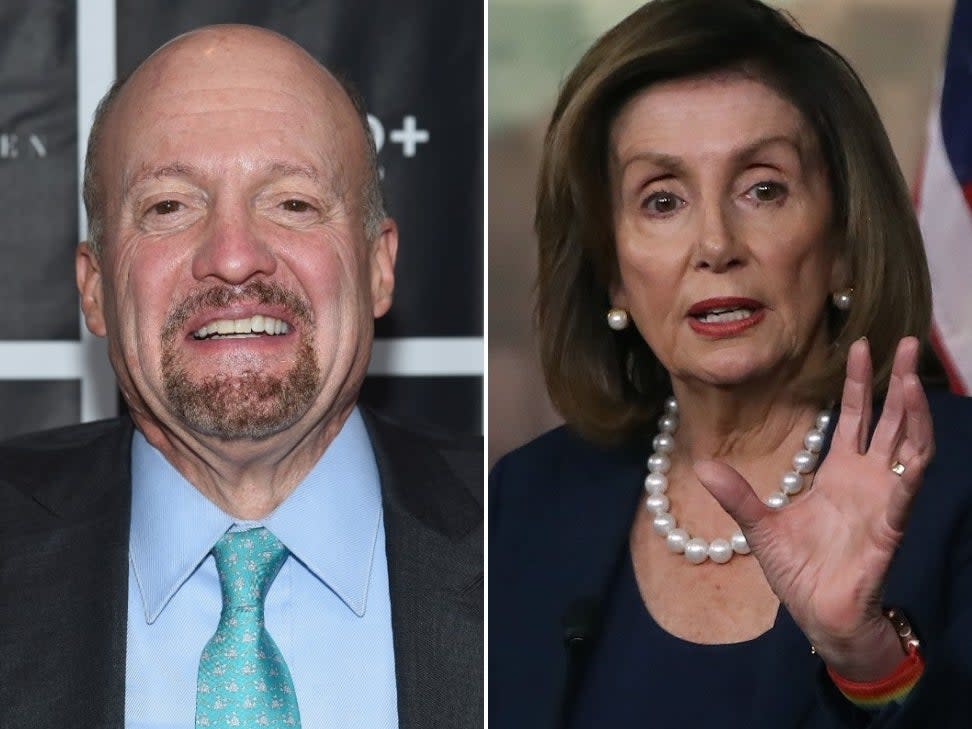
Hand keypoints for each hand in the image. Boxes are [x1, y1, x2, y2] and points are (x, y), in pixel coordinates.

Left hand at [694, 337, 933, 679]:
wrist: (816, 613)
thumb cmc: (796, 570)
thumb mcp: (758, 524)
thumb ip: (736, 494)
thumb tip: (704, 463)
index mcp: (838, 474)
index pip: (854, 418)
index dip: (859, 384)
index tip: (859, 345)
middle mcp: (867, 479)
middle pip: (889, 421)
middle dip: (897, 382)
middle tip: (903, 341)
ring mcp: (882, 500)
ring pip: (908, 445)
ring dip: (912, 411)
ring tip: (910, 375)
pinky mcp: (889, 526)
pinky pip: (906, 489)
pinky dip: (912, 463)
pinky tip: (914, 436)